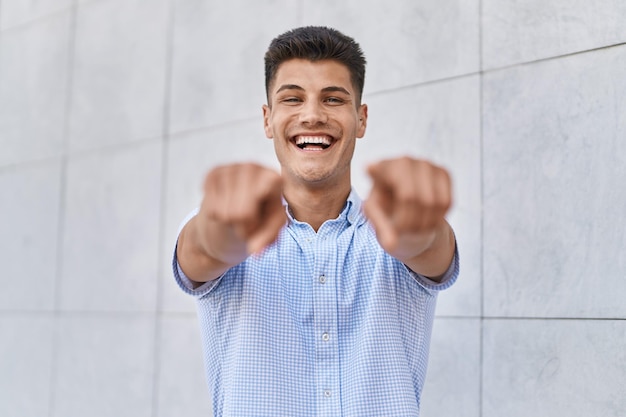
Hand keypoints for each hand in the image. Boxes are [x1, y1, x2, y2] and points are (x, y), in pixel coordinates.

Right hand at [179, 163, 285, 280]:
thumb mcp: (269, 231)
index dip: (254, 219)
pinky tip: (222, 207)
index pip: (260, 199)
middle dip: (242, 226)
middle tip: (246, 221)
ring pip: (223, 212)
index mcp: (273, 178)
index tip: (257, 221)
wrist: (233, 217)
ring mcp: (231, 167)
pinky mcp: (212, 173)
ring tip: (235, 215)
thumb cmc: (258, 222)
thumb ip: (267, 239)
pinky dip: (216, 216)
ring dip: (228, 221)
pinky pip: (210, 208)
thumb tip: (255, 251)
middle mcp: (253, 167)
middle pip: (241, 211)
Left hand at [363, 157, 451, 263]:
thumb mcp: (379, 220)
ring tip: (414, 226)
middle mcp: (403, 161)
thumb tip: (392, 244)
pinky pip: (446, 202)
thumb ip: (382, 229)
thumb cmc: (389, 213)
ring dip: (424, 223)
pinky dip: (438, 218)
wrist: (410, 209)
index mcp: (380, 170)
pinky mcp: (443, 172)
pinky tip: (428, 218)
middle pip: (410, 197)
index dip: (376, 170)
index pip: (379, 172)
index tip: (368, 168)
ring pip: (432, 202)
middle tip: (403, 230)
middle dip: (408, 222)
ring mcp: (425, 164)